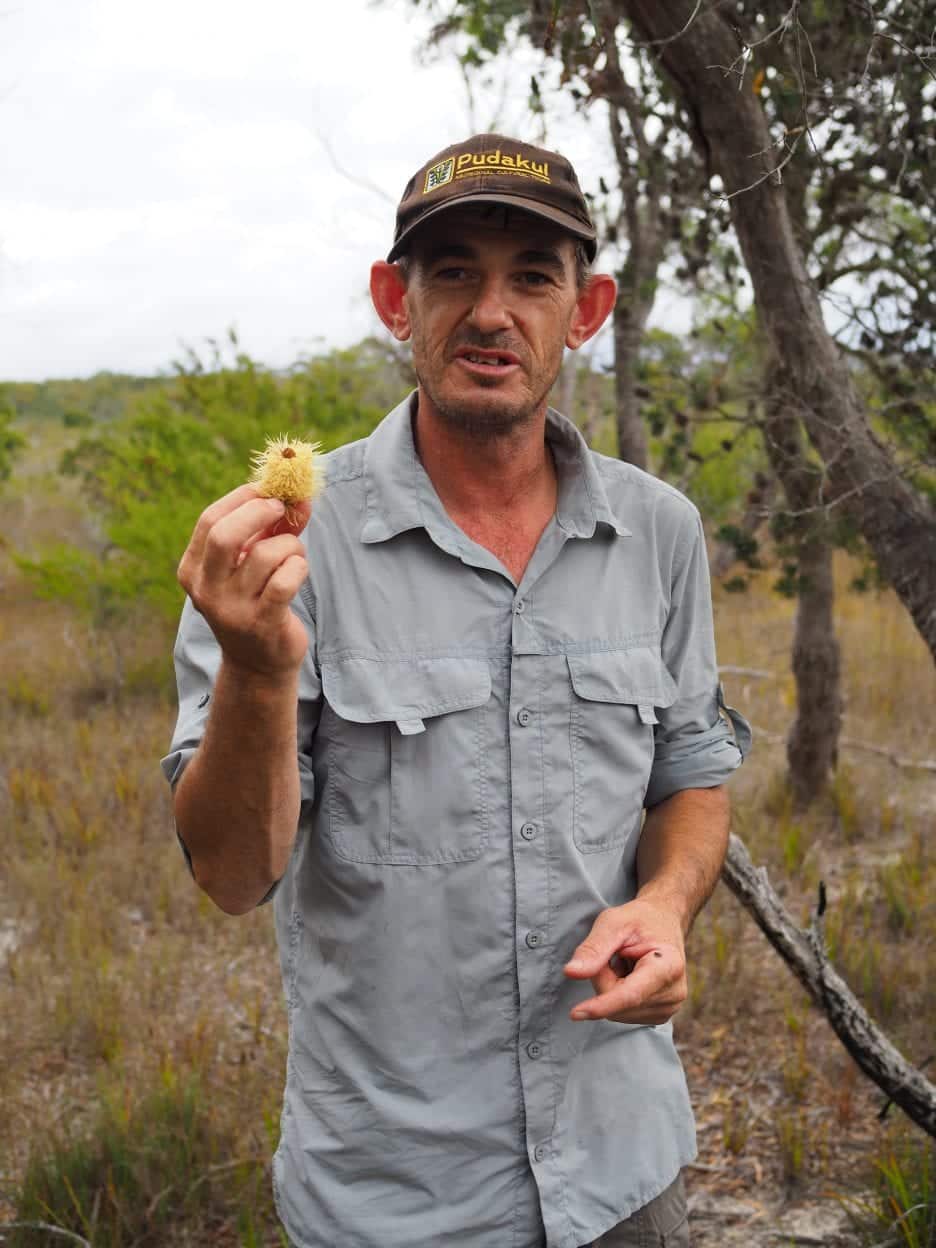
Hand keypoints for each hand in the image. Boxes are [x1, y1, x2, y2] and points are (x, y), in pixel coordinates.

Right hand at [177, 484, 312, 680]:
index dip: (242, 498)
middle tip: (281, 510)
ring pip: (264, 555)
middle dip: (259, 512)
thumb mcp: (252, 562)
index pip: (209, 520)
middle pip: (225, 535)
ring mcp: (232, 609)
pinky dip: (298, 567)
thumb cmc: (255, 600)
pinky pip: (284, 581)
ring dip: (289, 545)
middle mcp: (206, 590)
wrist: (257, 663)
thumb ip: (270, 528)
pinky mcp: (261, 624)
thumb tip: (299, 497)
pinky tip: (298, 571)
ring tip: (294, 554)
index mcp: (193, 569)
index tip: (267, 492)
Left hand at [563, 897, 687, 1024]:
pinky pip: (622, 1014)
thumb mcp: (613, 922)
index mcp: (669, 965)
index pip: (631, 994)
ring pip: (616, 1011)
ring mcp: (668, 1008)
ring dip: (610, 986)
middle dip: (604, 978)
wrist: (663, 922)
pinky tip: (629, 976)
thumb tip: (571, 973)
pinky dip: (616, 994)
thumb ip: (593, 948)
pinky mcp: (659, 1015)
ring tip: (626, 962)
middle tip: (616, 952)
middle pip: (617, 1002)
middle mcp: (674, 992)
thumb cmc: (638, 919)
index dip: (603, 1004)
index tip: (575, 1013)